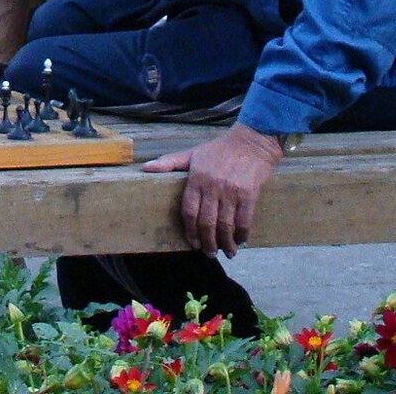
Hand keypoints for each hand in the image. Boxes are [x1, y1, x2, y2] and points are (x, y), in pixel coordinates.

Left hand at [141, 124, 282, 256]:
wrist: (250, 142)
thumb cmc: (218, 150)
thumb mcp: (191, 153)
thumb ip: (169, 162)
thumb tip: (145, 168)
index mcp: (196, 178)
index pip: (189, 211)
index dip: (190, 231)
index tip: (192, 243)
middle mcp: (212, 186)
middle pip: (207, 222)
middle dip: (208, 243)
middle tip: (209, 254)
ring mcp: (231, 191)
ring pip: (226, 225)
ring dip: (226, 243)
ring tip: (227, 253)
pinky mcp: (249, 194)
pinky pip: (244, 221)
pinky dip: (242, 234)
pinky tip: (240, 241)